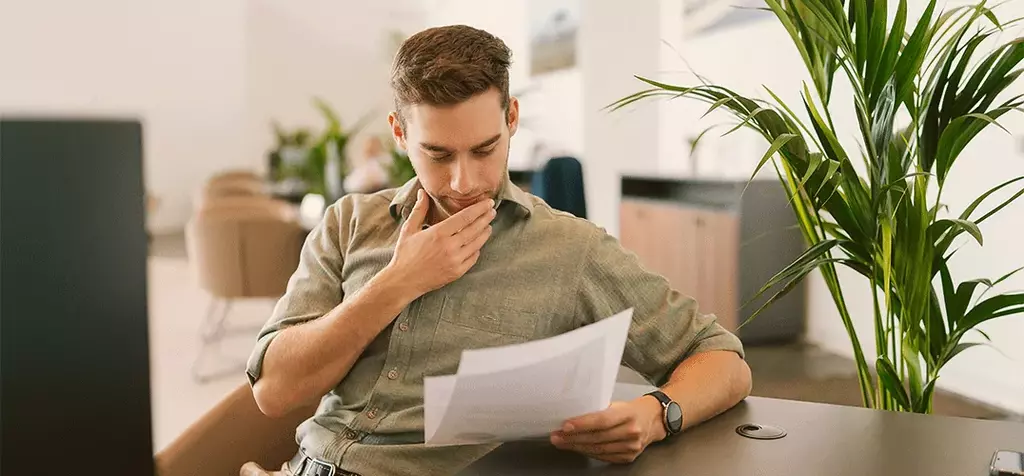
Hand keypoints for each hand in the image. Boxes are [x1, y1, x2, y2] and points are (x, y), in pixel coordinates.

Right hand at [387, 189, 495, 296]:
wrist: (403, 281)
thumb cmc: (404, 254)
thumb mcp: (409, 229)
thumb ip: (419, 210)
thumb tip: (422, 192)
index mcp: (438, 233)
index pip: (465, 217)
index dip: (479, 208)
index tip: (488, 202)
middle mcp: (449, 247)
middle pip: (475, 229)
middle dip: (486, 218)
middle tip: (492, 211)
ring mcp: (455, 261)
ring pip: (477, 244)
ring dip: (485, 233)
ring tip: (489, 226)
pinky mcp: (457, 272)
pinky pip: (473, 258)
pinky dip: (477, 249)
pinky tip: (478, 244)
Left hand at [550, 397, 666, 463]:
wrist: (653, 420)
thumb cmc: (631, 409)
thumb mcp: (618, 403)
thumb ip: (599, 409)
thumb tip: (573, 413)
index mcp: (628, 413)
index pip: (602, 420)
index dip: (583, 424)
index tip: (565, 425)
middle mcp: (631, 431)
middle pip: (597, 437)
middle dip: (573, 437)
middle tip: (556, 436)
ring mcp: (631, 447)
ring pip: (598, 450)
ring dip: (577, 446)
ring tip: (562, 442)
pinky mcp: (628, 457)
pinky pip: (604, 457)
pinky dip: (588, 453)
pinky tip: (577, 448)